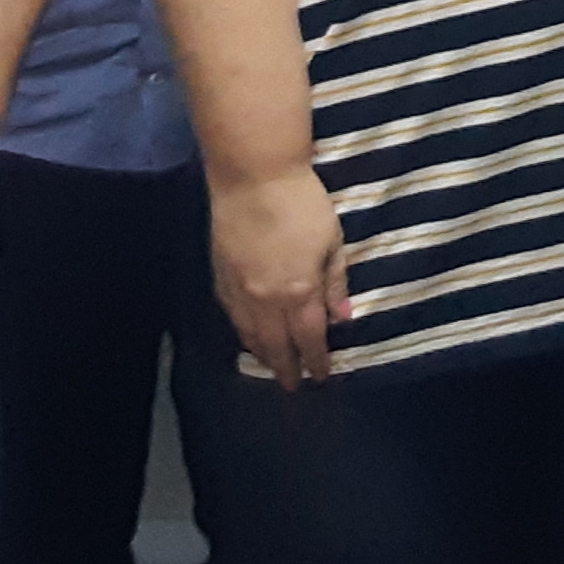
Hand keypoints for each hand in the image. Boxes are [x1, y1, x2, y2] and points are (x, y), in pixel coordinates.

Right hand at [208, 166, 350, 388]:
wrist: (253, 176)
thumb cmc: (303, 204)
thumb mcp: (332, 242)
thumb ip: (335, 283)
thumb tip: (343, 319)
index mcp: (299, 293)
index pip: (309, 340)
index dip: (316, 362)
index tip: (321, 378)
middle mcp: (266, 301)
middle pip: (277, 347)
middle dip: (287, 369)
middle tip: (294, 386)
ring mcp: (239, 291)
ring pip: (251, 336)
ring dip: (264, 355)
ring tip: (273, 367)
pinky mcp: (220, 278)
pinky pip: (232, 318)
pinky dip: (244, 333)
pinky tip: (250, 337)